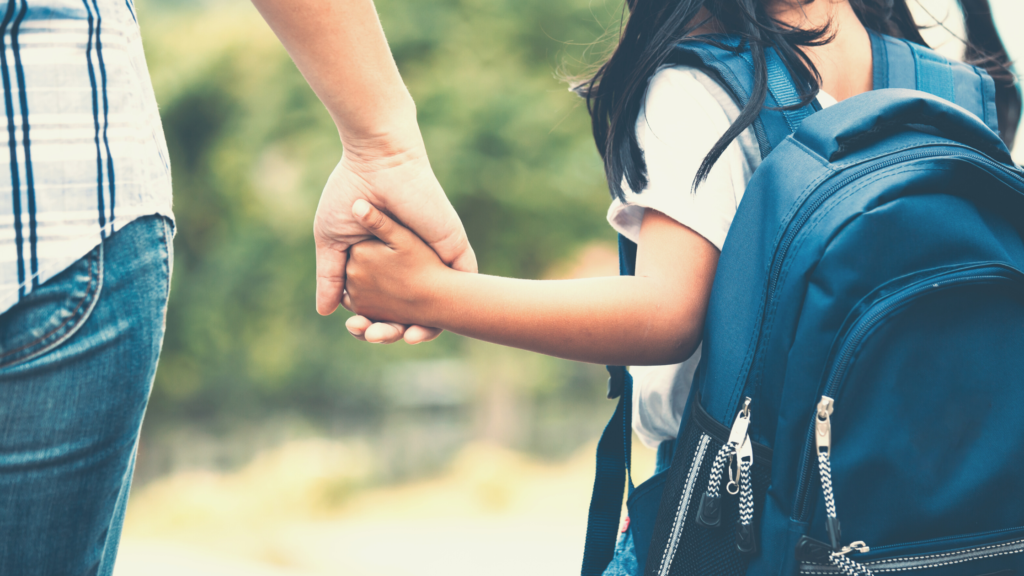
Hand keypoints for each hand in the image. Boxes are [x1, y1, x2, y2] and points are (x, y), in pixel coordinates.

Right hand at [314, 134, 475, 343]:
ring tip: (402, 338)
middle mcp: (411, 264)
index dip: (370, 321)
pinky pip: (462, 289)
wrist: (379, 163)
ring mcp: (434, 259)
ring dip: (421, 329)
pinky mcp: (454, 251)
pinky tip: (430, 328)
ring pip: (436, 307)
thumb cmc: (350, 195)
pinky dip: (450, 312)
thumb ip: (330, 276)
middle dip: (393, 330)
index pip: (381, 304)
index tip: (356, 329)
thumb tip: (325, 312)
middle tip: (374, 336)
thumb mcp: (333, 242)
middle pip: (409, 311)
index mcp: (384, 262)